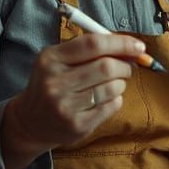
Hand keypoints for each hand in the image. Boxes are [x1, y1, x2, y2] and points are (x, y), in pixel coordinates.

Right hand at [0, 34, 141, 168]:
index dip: (121, 43)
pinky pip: (111, 107)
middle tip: (127, 67)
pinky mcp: (76, 126)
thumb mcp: (59, 59)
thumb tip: (132, 48)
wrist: (30, 121)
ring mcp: (65, 106)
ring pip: (112, 88)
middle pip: (106, 67)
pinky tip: (106, 98)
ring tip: (114, 83)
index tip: (139, 47)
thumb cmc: (52, 82)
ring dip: (121, 83)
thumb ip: (90, 50)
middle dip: (125, 65)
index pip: (93, 44)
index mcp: (51, 58)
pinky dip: (116, 99)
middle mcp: (55, 82)